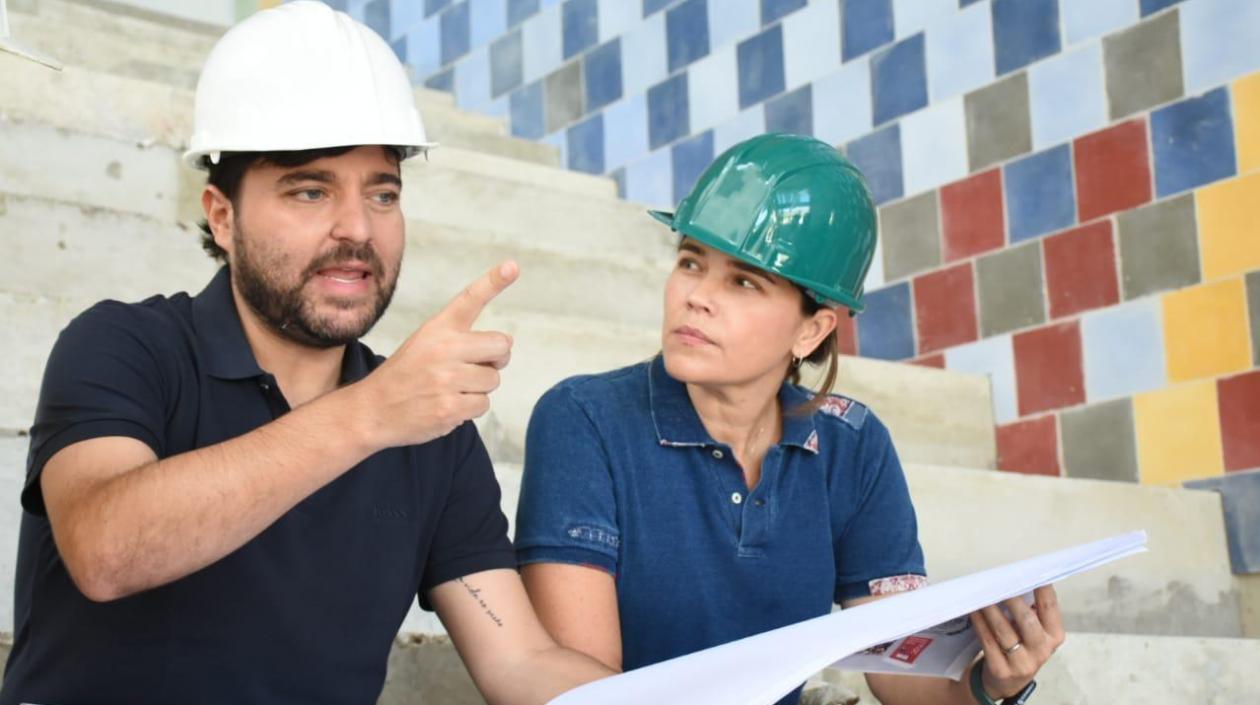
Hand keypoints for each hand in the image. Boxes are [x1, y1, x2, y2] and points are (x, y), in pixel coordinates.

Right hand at [351, 261, 517, 448]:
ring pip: (493, 379)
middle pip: (501, 346)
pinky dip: (470, 408)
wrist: (372, 410)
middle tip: (474, 366)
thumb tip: (505, 346)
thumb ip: (461, 340)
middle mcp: (443, 348)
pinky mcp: (450, 407)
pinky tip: (446, 405)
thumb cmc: (406, 375)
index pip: (470, 299)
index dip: (493, 281)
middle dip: (495, 359)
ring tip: (449, 389)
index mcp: (437, 328)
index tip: (511, 266)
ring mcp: (447, 379)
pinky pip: (483, 405)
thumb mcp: (424, 343)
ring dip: (479, 387)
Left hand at [969, 585, 1064, 699]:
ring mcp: (1022, 663)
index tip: (1029, 572)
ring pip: (1004, 631)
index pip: (1050, 608)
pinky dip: (980, 624)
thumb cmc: (1021, 647)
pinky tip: (973, 611)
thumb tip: (1014, 581)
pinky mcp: (1001, 670)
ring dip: (990, 610)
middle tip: (999, 583)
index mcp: (1054, 636)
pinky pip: (988, 642)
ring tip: (981, 595)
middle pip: (1026, 620)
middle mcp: (1042, 650)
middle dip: (1011, 600)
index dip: (1041, 589)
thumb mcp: (1034, 632)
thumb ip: (1030, 612)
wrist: (1006, 682)